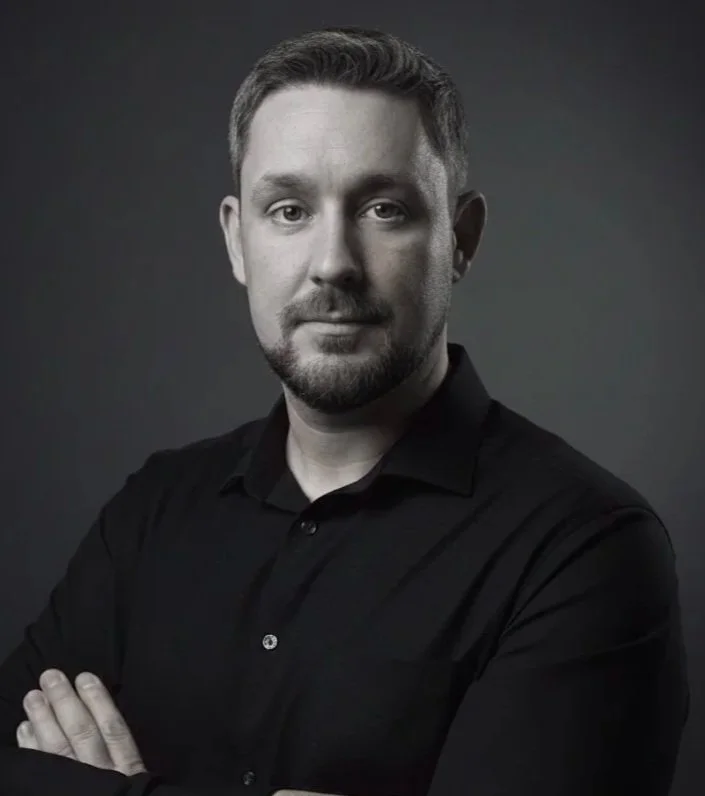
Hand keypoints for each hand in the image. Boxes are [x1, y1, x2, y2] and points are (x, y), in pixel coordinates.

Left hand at [16, 668, 146, 775]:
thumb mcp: (130, 777)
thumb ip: (118, 750)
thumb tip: (96, 709)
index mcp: (126, 769)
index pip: (113, 728)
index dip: (99, 700)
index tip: (84, 676)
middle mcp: (101, 776)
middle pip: (82, 733)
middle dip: (65, 702)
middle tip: (50, 676)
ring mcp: (76, 787)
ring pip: (58, 750)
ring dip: (43, 720)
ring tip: (32, 696)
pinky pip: (38, 772)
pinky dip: (30, 748)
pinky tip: (24, 729)